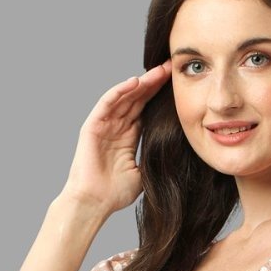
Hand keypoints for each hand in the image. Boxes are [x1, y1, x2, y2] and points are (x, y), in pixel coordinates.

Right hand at [60, 60, 172, 213]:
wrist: (94, 203)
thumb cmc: (114, 194)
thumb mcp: (143, 174)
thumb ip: (153, 159)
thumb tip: (175, 155)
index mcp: (128, 136)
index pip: (146, 110)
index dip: (159, 96)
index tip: (177, 85)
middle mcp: (116, 127)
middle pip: (137, 98)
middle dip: (153, 83)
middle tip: (171, 68)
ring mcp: (104, 125)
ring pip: (124, 97)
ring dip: (141, 83)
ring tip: (158, 71)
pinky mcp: (92, 126)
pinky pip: (107, 103)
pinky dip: (120, 91)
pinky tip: (135, 82)